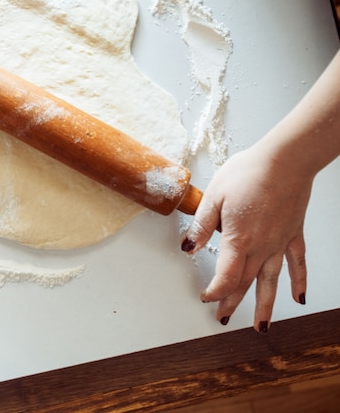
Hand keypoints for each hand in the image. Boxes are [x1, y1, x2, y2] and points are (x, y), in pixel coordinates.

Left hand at [182, 144, 309, 332]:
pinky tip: (298, 297)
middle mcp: (261, 247)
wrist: (285, 160)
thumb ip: (201, 226)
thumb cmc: (248, 173)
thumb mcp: (213, 197)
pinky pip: (297, 263)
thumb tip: (188, 248)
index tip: (205, 297)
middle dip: (232, 302)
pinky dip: (298, 281)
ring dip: (265, 305)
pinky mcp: (293, 234)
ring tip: (261, 327)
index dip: (214, 291)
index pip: (225, 277)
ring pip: (271, 281)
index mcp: (238, 239)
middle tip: (223, 318)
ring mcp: (279, 242)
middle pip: (245, 283)